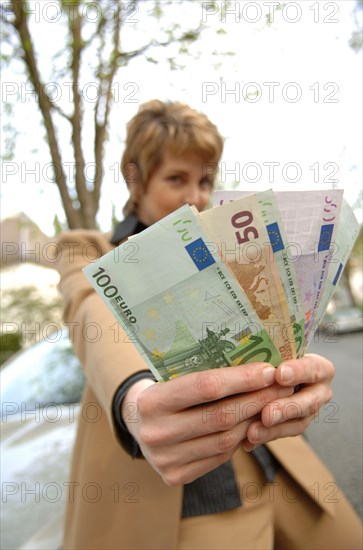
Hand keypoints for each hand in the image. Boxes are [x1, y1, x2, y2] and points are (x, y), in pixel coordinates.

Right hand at [121, 364, 292, 485]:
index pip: (206, 386)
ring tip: (271, 405)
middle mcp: (156, 432)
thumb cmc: (164, 391)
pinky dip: (239, 439)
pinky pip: (219, 457)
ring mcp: (165, 458)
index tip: (268, 370)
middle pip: (221, 415)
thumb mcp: (172, 376)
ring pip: (225, 439)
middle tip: (282, 387)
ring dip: (254, 420)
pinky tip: (251, 424)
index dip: (242, 378)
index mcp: (152, 400)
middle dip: (257, 399)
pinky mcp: (175, 476)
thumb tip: (258, 368)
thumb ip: (205, 375)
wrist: (138, 423)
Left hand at [242, 353, 334, 450]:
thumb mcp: (273, 354)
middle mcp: (319, 390)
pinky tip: (247, 442)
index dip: (298, 372)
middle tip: (266, 414)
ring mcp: (309, 410)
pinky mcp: (295, 425)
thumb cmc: (271, 355)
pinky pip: (282, 434)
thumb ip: (268, 362)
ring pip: (297, 423)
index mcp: (318, 367)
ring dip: (274, 429)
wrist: (270, 371)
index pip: (313, 368)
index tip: (279, 374)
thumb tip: (253, 368)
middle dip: (286, 408)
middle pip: (309, 402)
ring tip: (252, 433)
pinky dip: (264, 437)